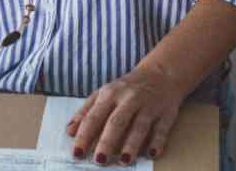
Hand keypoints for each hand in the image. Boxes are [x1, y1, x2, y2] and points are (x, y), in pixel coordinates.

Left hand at [66, 63, 186, 165]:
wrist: (160, 73)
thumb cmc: (126, 88)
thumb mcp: (103, 94)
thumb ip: (86, 112)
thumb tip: (69, 131)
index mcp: (109, 95)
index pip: (94, 117)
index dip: (84, 135)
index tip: (77, 153)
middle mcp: (128, 99)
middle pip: (116, 122)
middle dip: (107, 142)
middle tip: (99, 161)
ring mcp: (148, 106)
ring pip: (139, 126)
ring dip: (132, 144)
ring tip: (124, 161)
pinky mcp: (166, 113)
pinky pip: (162, 129)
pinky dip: (157, 141)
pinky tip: (152, 154)